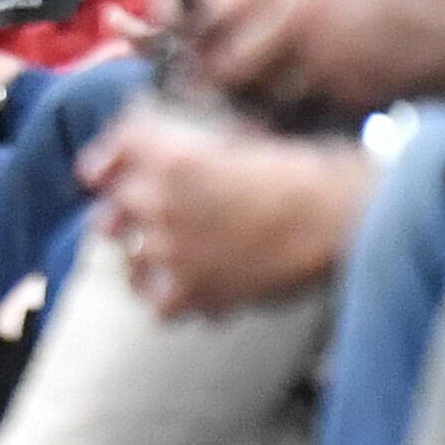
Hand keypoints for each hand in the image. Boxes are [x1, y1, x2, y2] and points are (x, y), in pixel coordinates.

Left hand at [79, 103, 373, 319]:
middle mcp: (158, 200)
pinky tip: (190, 295)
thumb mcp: (251, 139)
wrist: (344, 219)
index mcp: (168, 155)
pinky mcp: (197, 290)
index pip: (110, 154)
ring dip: (145, 259)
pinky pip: (159, 306)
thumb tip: (200, 152)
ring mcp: (172, 249)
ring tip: (165, 261)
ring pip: (130, 260)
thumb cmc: (313, 172)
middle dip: (123, 217)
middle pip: (110, 214)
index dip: (105, 164)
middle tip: (137, 220)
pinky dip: (171, 301)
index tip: (100, 173)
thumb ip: (207, 148)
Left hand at [184, 0, 444, 114]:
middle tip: (213, 68)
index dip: (178, 10)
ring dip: (256, 90)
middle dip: (210, 63)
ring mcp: (323, 48)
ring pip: (257, 86)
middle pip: (216, 52)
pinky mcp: (356, 86)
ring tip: (269, 83)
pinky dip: (306, 105)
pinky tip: (320, 96)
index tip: (167, 19)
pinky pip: (310, 104)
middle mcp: (294, 3)